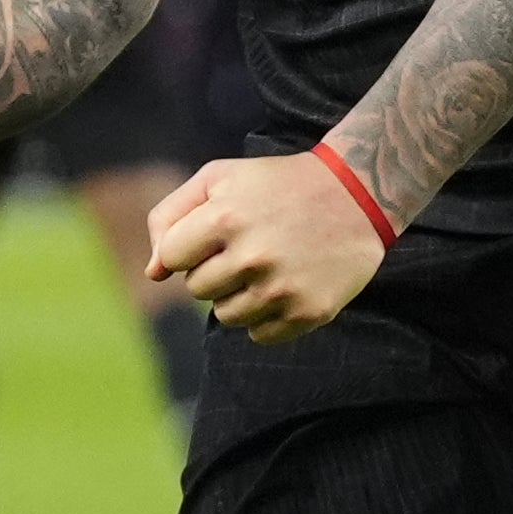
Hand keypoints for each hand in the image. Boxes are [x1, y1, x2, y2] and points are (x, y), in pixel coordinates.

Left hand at [146, 151, 387, 341]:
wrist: (358, 194)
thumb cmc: (278, 184)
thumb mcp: (220, 178)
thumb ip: (171, 217)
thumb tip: (154, 274)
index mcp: (224, 217)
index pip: (172, 258)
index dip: (190, 246)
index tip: (216, 232)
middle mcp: (252, 256)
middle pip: (197, 289)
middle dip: (214, 270)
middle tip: (248, 247)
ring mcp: (282, 289)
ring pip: (226, 316)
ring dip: (238, 295)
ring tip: (267, 266)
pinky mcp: (308, 312)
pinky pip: (259, 335)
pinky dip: (267, 316)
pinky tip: (286, 286)